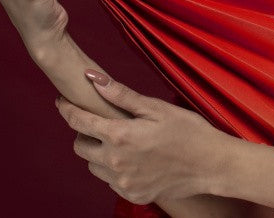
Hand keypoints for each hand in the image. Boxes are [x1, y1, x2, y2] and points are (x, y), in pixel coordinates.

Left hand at [55, 70, 231, 205]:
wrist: (211, 164)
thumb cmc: (188, 130)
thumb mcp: (155, 108)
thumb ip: (121, 95)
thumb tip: (92, 78)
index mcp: (120, 136)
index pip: (79, 122)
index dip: (67, 110)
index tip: (62, 102)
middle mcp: (116, 163)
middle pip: (80, 147)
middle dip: (85, 133)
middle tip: (101, 123)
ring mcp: (123, 183)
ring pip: (93, 167)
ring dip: (99, 153)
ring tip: (121, 141)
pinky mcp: (134, 195)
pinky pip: (110, 182)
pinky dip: (114, 170)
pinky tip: (134, 159)